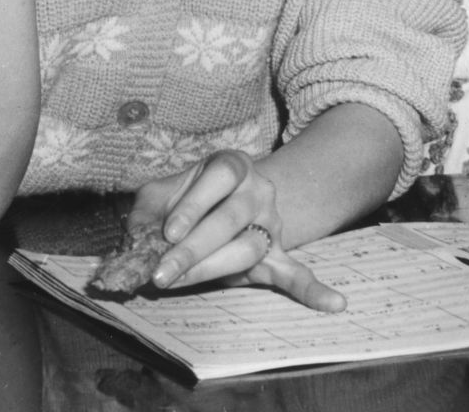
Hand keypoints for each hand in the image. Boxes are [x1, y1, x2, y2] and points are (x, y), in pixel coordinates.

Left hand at [130, 149, 345, 312]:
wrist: (228, 199)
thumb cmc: (184, 198)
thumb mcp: (161, 193)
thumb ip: (146, 214)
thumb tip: (134, 247)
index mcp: (231, 165)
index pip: (220, 177)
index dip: (195, 203)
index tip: (169, 233)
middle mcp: (258, 190)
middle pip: (232, 218)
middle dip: (193, 248)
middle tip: (161, 273)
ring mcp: (272, 222)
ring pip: (249, 248)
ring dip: (212, 269)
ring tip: (177, 283)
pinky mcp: (276, 253)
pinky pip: (296, 271)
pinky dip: (312, 290)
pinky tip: (334, 303)